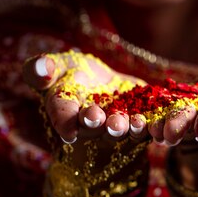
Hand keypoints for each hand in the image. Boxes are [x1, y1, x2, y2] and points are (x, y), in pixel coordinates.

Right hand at [23, 50, 145, 143]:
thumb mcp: (56, 64)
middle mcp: (90, 123)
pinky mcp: (138, 119)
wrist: (99, 81)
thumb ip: (42, 68)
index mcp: (66, 108)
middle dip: (99, 124)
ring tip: (133, 124)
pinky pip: (146, 125)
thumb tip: (39, 68)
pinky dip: (153, 126)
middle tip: (102, 121)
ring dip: (128, 127)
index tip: (69, 131)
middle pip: (94, 126)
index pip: (62, 115)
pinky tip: (158, 126)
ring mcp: (115, 124)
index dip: (65, 123)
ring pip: (122, 129)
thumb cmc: (70, 73)